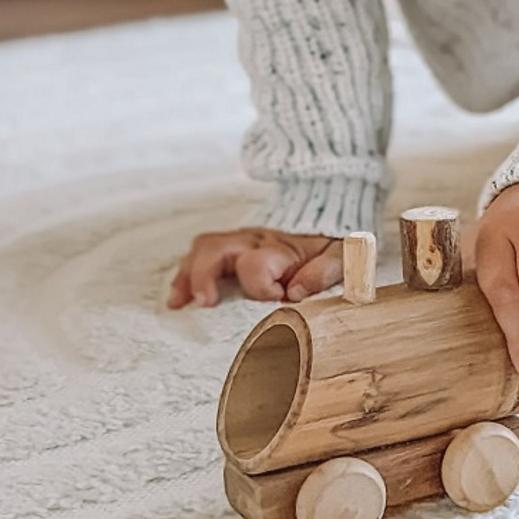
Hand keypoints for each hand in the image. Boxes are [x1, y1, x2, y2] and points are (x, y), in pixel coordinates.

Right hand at [167, 228, 342, 307]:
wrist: (326, 214)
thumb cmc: (330, 244)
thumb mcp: (339, 256)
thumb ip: (324, 271)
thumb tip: (296, 292)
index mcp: (280, 247)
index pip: (257, 264)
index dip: (262, 287)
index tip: (278, 298)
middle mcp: (254, 240)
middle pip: (216, 248)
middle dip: (204, 276)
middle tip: (205, 304)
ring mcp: (240, 240)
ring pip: (203, 248)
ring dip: (188, 275)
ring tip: (179, 303)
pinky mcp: (232, 245)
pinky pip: (200, 253)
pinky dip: (186, 274)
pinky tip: (178, 298)